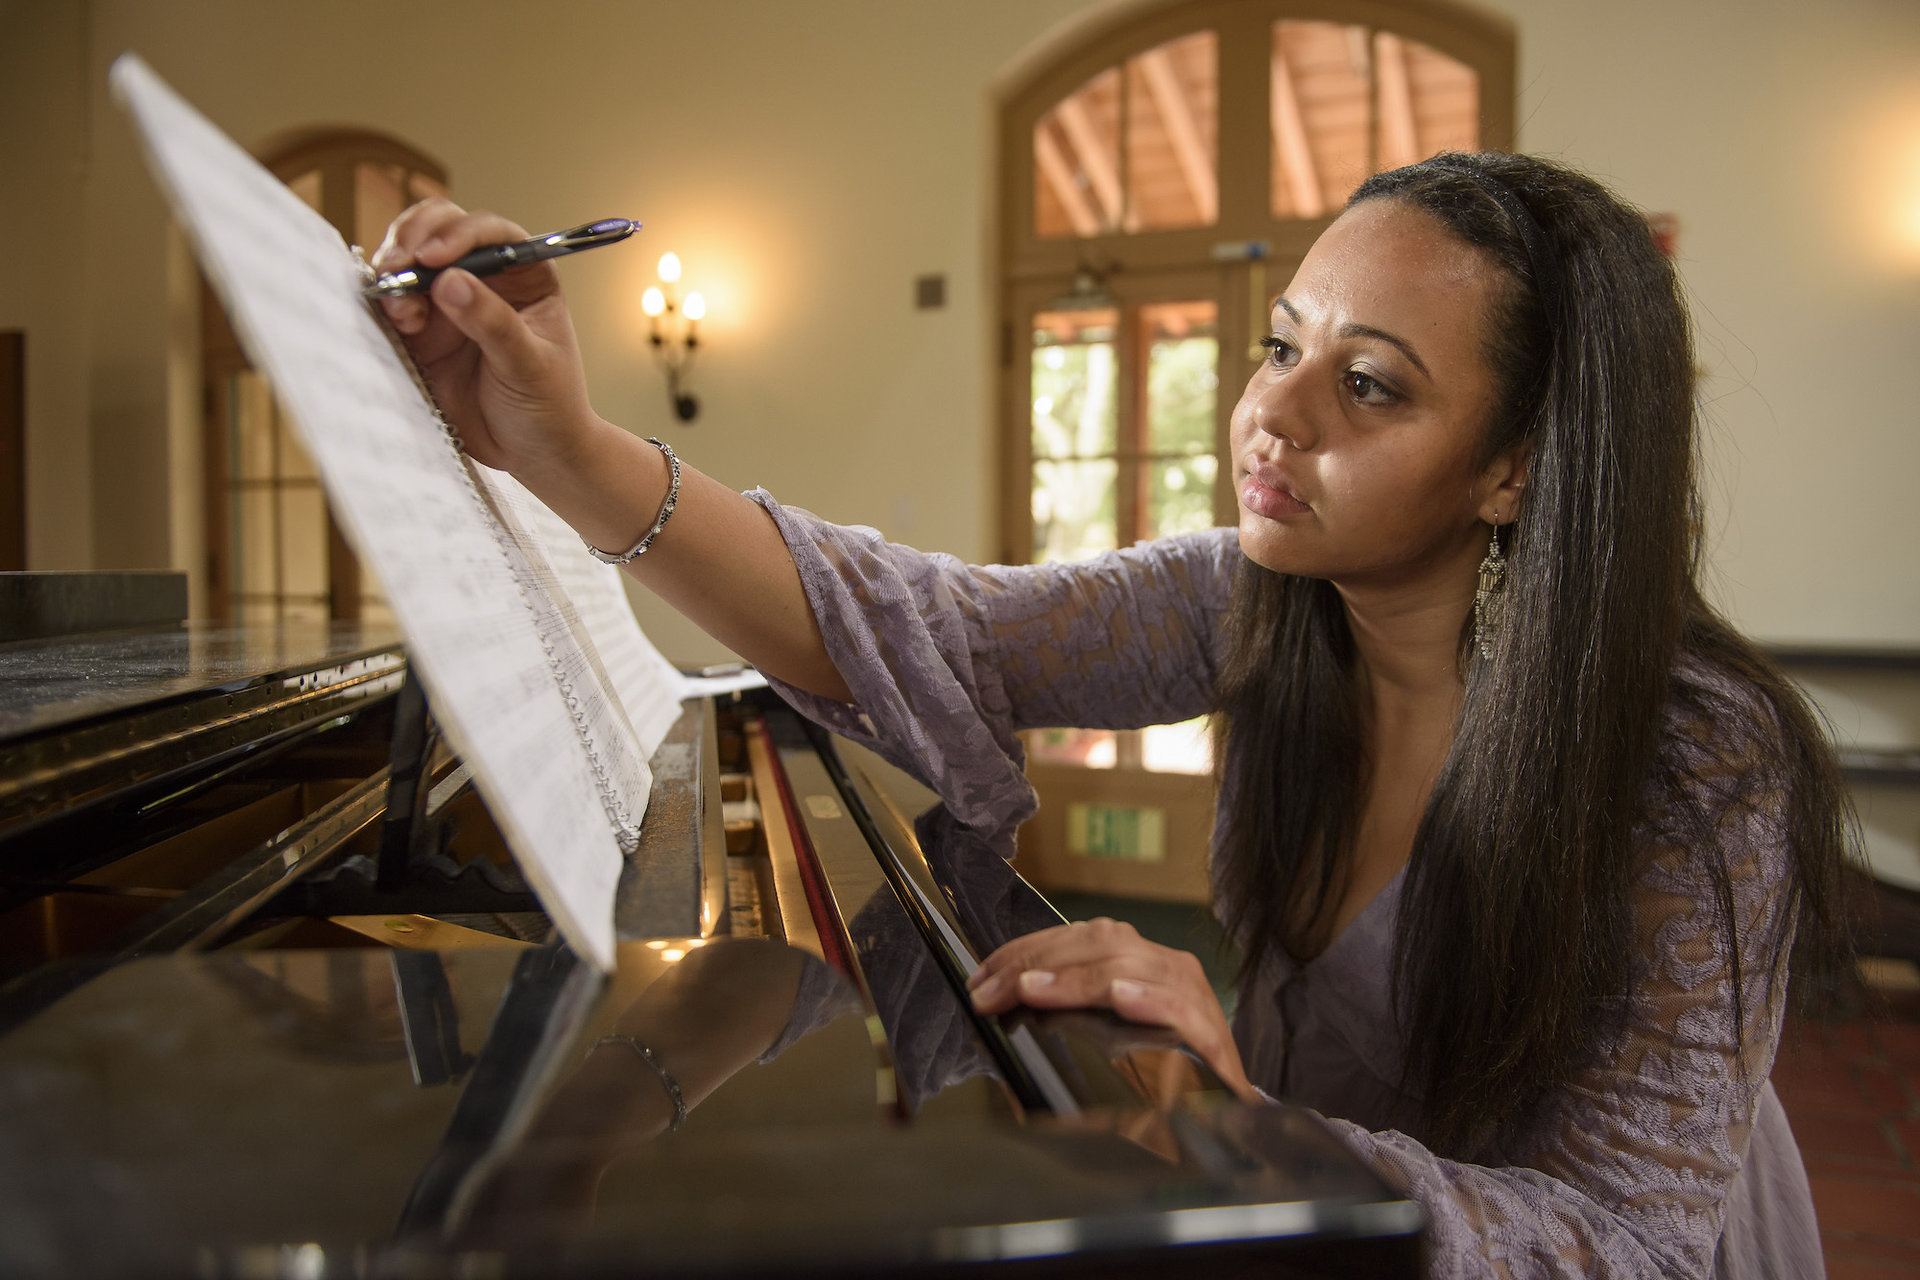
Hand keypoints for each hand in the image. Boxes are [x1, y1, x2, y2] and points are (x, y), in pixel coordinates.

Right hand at [371, 199, 604, 477]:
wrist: (533, 453)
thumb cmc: (549, 404)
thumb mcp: (529, 365)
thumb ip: (492, 323)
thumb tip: (450, 281)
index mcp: (525, 274)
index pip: (490, 233)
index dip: (459, 234)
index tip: (436, 258)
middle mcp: (484, 279)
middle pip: (440, 231)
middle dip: (414, 240)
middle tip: (397, 266)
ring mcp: (447, 303)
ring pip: (409, 261)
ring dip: (395, 271)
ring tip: (400, 306)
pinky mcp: (421, 332)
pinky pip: (393, 303)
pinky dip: (385, 302)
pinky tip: (396, 319)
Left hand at [967, 917, 1255, 1101]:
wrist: (1233, 1109)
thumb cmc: (1168, 1070)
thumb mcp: (1117, 1030)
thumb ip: (1074, 1010)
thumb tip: (1006, 1003)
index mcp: (1142, 960)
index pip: (1078, 937)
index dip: (1026, 951)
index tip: (982, 976)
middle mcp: (1165, 966)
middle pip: (1095, 944)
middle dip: (1032, 964)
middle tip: (987, 992)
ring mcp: (1188, 993)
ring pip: (1125, 967)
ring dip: (1072, 979)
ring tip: (1030, 990)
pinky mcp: (1209, 1030)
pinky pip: (1175, 1005)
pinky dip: (1146, 998)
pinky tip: (1120, 998)